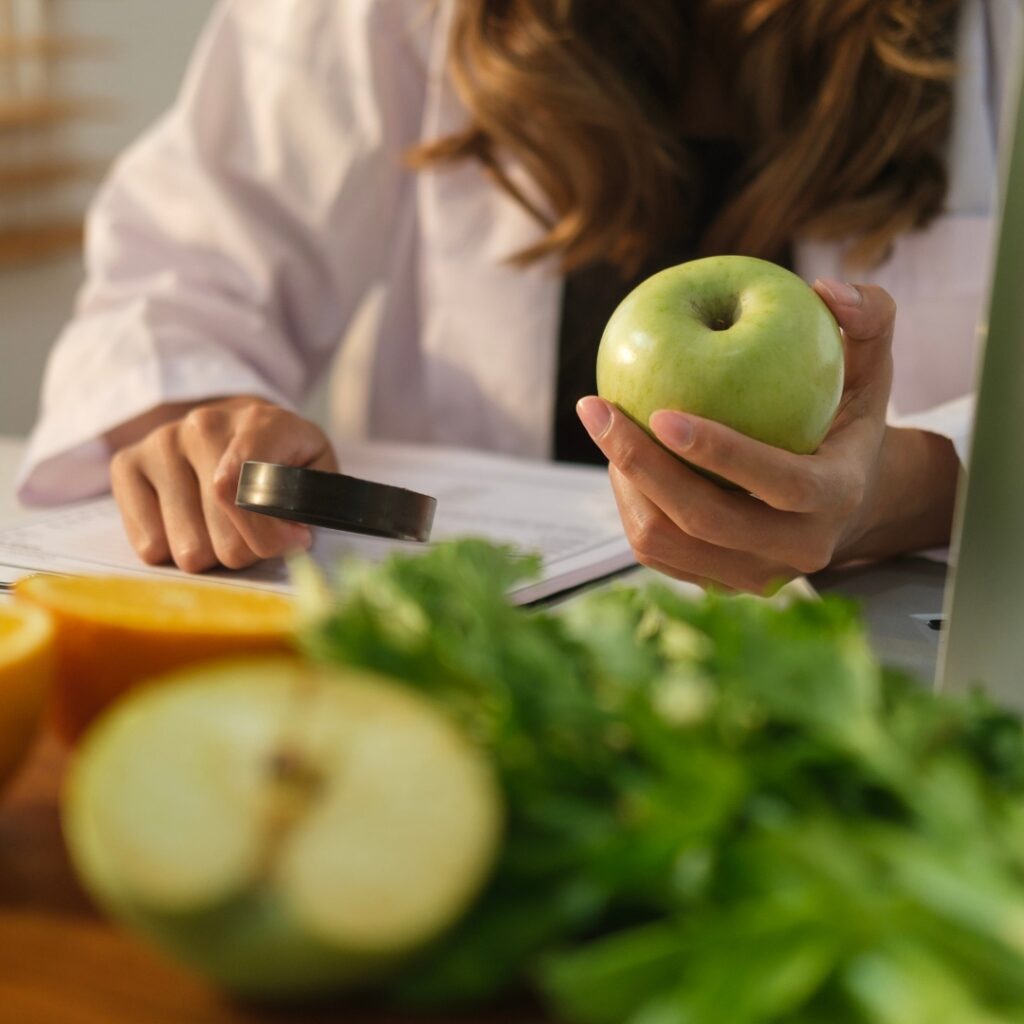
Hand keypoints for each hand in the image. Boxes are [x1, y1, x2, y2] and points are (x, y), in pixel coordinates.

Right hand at [109, 396, 337, 571]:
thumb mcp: (314, 466)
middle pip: (225, 537)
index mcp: (260, 423)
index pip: (249, 493)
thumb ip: (315, 496)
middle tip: (256, 534)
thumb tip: (293, 533)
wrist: (227, 426)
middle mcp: (204, 426)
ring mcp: (161, 443)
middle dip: (247, 551)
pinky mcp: (127, 464)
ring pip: (188, 549)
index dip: (271, 533)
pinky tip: (187, 524)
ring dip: (211, 554)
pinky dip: (172, 551)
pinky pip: (150, 546)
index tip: (295, 541)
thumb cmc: (279, 457)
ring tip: (221, 527)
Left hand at [577, 279, 958, 592]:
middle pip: (703, 520)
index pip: (777, 482)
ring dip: (626, 485)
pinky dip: (630, 504)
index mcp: (836, 496)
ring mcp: (755, 576)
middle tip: (596, 409)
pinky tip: (621, 458)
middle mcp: (797, 549)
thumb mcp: (871, 368)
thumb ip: (869, 317)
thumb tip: (826, 289)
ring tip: (607, 428)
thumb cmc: (848, 420)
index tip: (661, 412)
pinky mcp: (720, 584)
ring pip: (666, 542)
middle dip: (641, 464)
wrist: (849, 502)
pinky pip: (655, 551)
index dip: (718, 451)